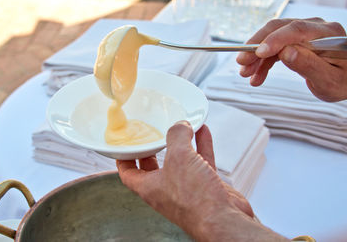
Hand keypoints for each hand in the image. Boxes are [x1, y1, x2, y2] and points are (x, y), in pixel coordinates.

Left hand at [117, 121, 286, 240]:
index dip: (123, 159)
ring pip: (181, 161)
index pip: (128, 173)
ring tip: (181, 126)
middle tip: (151, 135)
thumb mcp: (179, 157)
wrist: (223, 220)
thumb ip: (177, 137)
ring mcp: (187, 188)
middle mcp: (166, 189)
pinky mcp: (205, 186)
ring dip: (181, 143)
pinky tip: (202, 132)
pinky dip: (201, 145)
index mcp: (150, 187)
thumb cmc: (196, 200)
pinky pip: (201, 161)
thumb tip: (180, 126)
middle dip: (153, 149)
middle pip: (154, 167)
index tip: (123, 146)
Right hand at [236, 18, 346, 101]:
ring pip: (272, 38)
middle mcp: (314, 28)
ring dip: (256, 56)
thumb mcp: (329, 79)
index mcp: (328, 34)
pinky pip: (274, 49)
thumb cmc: (343, 80)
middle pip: (279, 29)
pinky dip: (262, 62)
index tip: (258, 52)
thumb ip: (309, 66)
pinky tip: (256, 76)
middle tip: (242, 62)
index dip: (275, 39)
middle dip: (257, 46)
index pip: (297, 30)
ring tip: (245, 73)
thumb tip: (287, 53)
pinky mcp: (294, 41)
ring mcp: (303, 33)